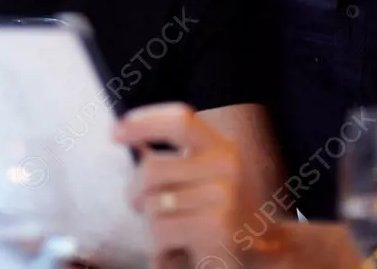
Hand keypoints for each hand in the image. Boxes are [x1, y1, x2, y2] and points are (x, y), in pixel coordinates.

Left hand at [113, 103, 243, 268]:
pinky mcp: (217, 227)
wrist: (261, 262)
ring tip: (171, 237)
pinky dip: (157, 249)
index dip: (144, 122)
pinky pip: (160, 232)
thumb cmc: (219, 222)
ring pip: (152, 205)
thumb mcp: (203, 182)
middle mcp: (227, 166)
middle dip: (135, 193)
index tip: (115, 132)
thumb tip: (123, 132)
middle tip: (142, 210)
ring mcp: (225, 196)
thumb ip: (173, 162)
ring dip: (150, 228)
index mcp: (222, 149)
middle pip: (152, 169)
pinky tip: (176, 253)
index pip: (180, 121)